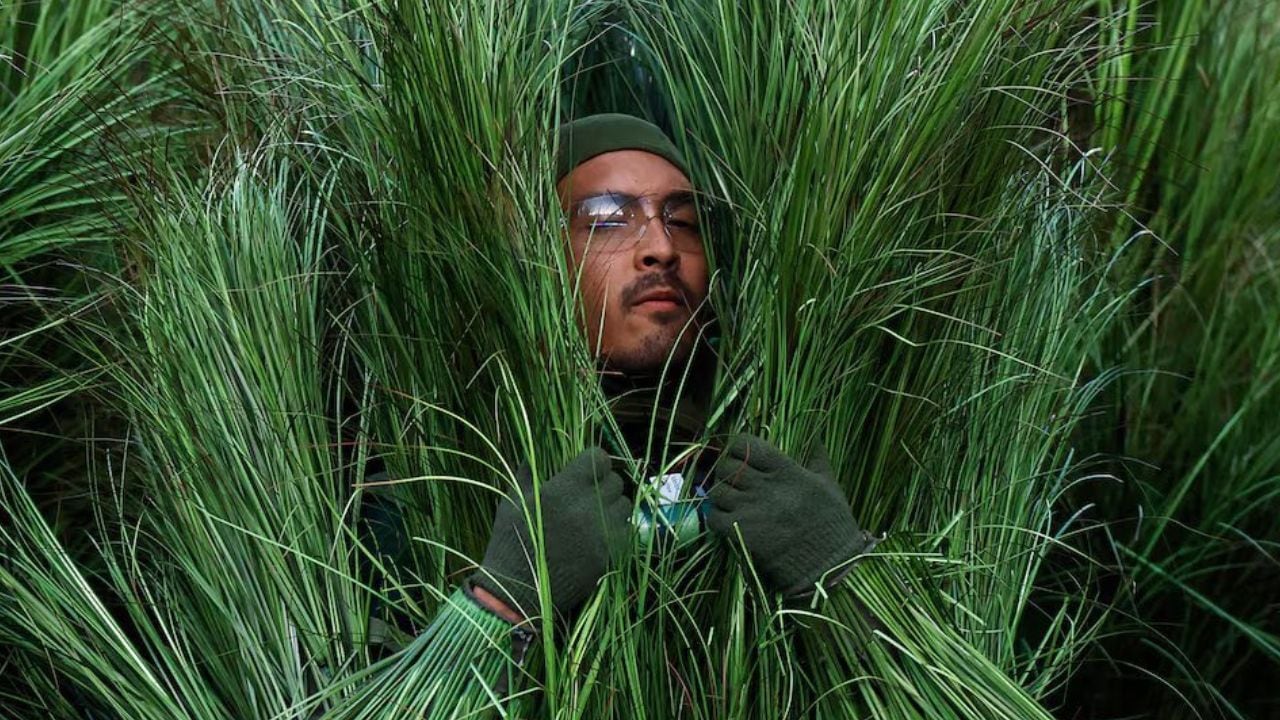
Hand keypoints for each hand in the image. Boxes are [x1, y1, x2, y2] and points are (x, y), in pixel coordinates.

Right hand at [469, 447, 630, 622]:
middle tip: (590, 492)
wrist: (517, 592)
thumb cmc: (510, 543)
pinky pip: (627, 531)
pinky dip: (617, 529)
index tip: (587, 468)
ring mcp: (601, 533)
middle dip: (604, 483)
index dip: (595, 461)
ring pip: (624, 505)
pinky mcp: (609, 555)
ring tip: (595, 513)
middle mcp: (586, 509)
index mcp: (562, 491)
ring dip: (613, 505)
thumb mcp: (511, 503)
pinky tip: (600, 534)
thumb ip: (526, 475)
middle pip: (615, 481)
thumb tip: (532, 456)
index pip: (599, 459)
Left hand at [707, 433, 872, 596]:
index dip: (739, 447)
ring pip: (717, 491)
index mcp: (785, 470)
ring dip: (721, 496)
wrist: (828, 563)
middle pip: (726, 466)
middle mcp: (764, 486)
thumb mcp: (829, 485)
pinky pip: (714, 518)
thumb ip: (818, 461)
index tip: (742, 455)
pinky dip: (716, 518)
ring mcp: (750, 509)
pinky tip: (728, 520)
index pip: (746, 444)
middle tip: (735, 481)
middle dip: (727, 471)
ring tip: (731, 502)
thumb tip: (816, 440)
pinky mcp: (741, 532)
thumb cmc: (832, 522)